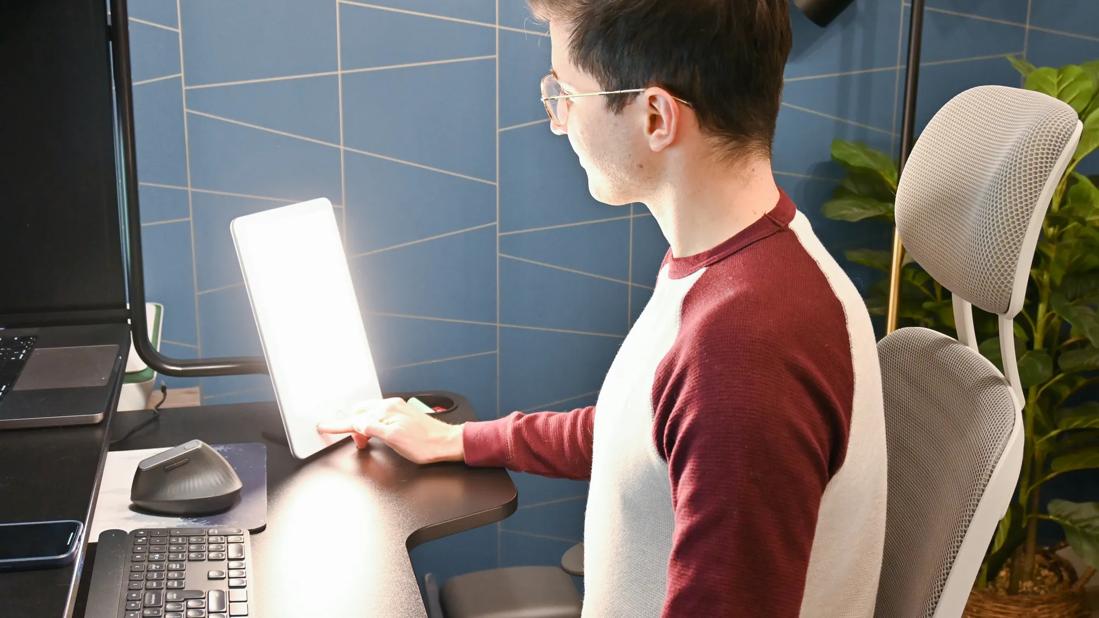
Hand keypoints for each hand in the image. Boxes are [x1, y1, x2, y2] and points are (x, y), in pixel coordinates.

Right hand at [316, 397, 464, 463]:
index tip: (324, 427)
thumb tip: (357, 424)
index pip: (356, 419)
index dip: (338, 425)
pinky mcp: (402, 413)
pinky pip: (379, 416)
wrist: (446, 442)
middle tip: (360, 443)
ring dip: (364, 427)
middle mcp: (390, 406)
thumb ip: (373, 429)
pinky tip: (378, 434)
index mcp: (386, 411)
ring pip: (369, 415)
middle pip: (360, 414)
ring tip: (368, 442)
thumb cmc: (424, 445)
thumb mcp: (394, 439)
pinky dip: (373, 425)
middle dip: (354, 427)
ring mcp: (396, 409)